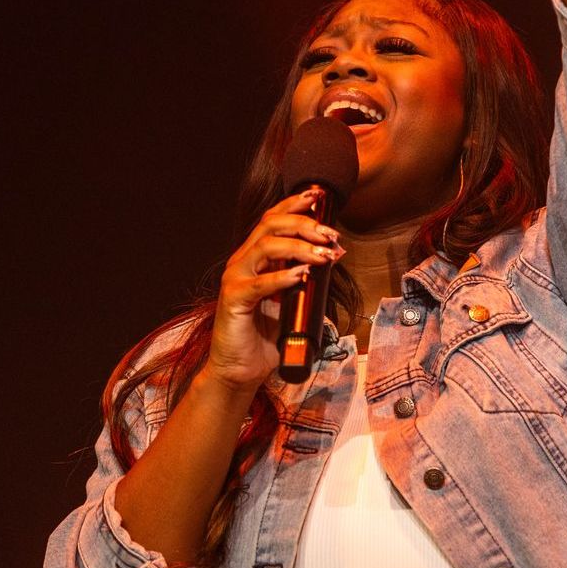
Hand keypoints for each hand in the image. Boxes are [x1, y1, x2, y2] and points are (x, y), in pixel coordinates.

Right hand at [204, 191, 343, 392]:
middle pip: (269, 226)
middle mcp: (242, 262)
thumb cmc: (267, 336)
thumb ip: (306, 278)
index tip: (319, 198)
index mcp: (254, 258)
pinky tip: (301, 275)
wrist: (242, 369)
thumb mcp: (293, 301)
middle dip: (303, 224)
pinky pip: (259, 283)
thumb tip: (333, 256)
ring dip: (299, 247)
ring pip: (265, 247)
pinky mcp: (233, 300)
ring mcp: (235, 279)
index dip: (294, 205)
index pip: (271, 220)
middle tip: (330, 234)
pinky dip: (282, 276)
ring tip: (323, 255)